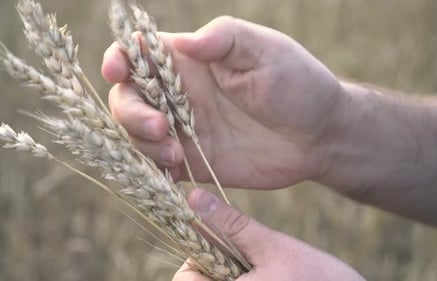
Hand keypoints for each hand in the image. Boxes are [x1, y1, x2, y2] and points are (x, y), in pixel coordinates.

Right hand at [103, 16, 344, 188]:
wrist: (319, 136)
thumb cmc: (298, 83)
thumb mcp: (266, 49)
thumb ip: (224, 38)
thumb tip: (183, 41)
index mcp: (190, 60)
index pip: (138, 54)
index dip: (118, 59)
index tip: (117, 71)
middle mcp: (178, 94)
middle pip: (127, 98)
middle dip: (130, 112)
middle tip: (160, 127)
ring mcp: (183, 130)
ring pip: (135, 135)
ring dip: (143, 145)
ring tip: (176, 153)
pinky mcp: (192, 162)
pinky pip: (157, 167)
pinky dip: (152, 170)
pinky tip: (170, 172)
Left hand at [172, 189, 364, 280]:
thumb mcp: (273, 247)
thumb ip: (231, 225)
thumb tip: (193, 197)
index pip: (184, 276)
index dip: (197, 255)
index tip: (222, 242)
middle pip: (201, 280)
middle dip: (218, 262)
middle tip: (250, 254)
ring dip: (234, 270)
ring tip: (267, 266)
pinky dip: (247, 278)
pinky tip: (272, 275)